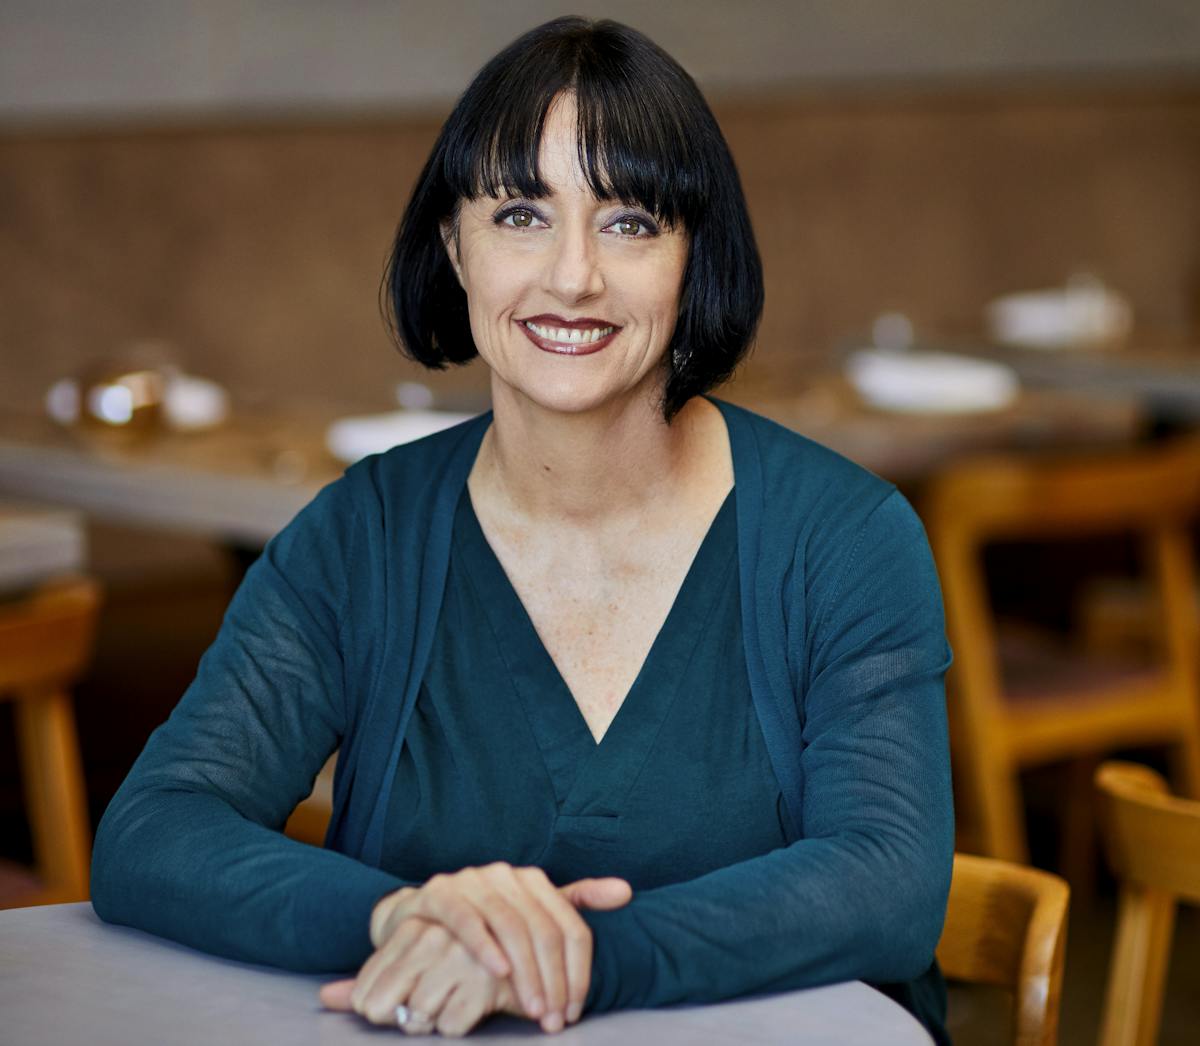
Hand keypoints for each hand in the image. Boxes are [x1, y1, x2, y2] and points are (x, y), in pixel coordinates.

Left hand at [320, 916, 518, 1035]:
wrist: (522, 942)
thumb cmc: (458, 956)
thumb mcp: (411, 956)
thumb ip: (371, 978)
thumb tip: (325, 997)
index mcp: (411, 926)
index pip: (367, 987)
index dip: (376, 1009)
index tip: (389, 1010)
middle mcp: (433, 935)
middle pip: (384, 1005)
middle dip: (399, 1019)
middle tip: (418, 1015)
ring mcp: (461, 956)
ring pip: (417, 1015)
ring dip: (431, 1021)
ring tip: (452, 1002)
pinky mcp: (487, 981)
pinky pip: (450, 1026)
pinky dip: (457, 1024)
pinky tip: (474, 1007)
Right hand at [367, 866, 631, 1031]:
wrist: (420, 915)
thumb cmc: (484, 921)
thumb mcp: (531, 913)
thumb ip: (577, 901)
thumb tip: (627, 891)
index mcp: (534, 881)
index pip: (571, 926)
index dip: (578, 971)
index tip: (574, 1010)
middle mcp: (506, 875)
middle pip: (544, 930)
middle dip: (553, 980)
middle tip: (553, 1019)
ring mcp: (472, 881)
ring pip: (510, 927)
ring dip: (525, 973)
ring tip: (532, 1009)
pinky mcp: (440, 893)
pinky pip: (467, 919)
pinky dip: (485, 947)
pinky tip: (498, 974)